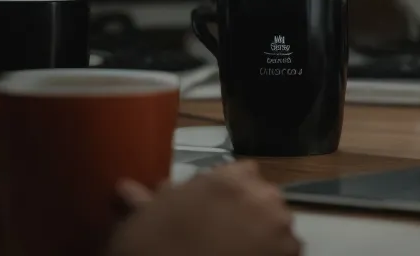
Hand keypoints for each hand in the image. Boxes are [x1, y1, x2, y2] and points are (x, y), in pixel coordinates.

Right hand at [106, 161, 300, 255]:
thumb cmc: (153, 247)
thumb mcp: (145, 219)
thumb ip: (153, 199)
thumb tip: (128, 189)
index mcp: (226, 179)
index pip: (245, 171)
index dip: (232, 190)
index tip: (218, 207)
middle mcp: (259, 195)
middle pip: (264, 196)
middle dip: (250, 210)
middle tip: (225, 232)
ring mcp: (278, 224)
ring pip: (278, 222)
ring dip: (264, 232)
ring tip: (237, 248)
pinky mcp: (290, 250)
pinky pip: (289, 248)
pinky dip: (275, 254)